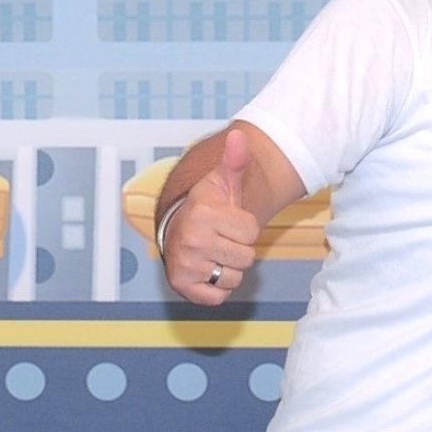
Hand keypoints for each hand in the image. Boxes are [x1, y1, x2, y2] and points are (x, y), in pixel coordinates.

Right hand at [162, 129, 259, 307]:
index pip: (252, 232)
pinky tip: (207, 270)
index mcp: (204, 213)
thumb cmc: (208, 207)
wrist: (180, 231)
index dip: (245, 228)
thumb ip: (235, 161)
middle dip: (238, 249)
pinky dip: (217, 288)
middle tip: (221, 239)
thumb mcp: (223, 183)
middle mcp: (191, 239)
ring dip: (229, 268)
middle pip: (246, 257)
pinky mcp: (182, 286)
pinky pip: (219, 297)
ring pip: (234, 278)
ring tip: (214, 253)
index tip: (228, 221)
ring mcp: (185, 264)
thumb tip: (240, 135)